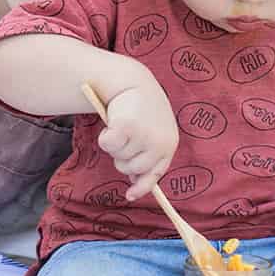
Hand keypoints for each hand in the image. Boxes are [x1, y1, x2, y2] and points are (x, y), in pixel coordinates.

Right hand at [96, 82, 178, 202]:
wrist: (132, 80)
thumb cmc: (140, 108)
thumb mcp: (151, 132)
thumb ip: (146, 155)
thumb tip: (135, 181)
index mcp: (169, 144)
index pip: (156, 173)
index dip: (142, 186)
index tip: (129, 195)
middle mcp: (160, 143)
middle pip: (131, 169)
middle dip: (122, 157)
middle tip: (124, 137)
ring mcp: (144, 136)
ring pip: (118, 157)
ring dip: (114, 145)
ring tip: (121, 124)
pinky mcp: (127, 128)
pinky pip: (107, 145)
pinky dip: (104, 137)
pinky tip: (112, 122)